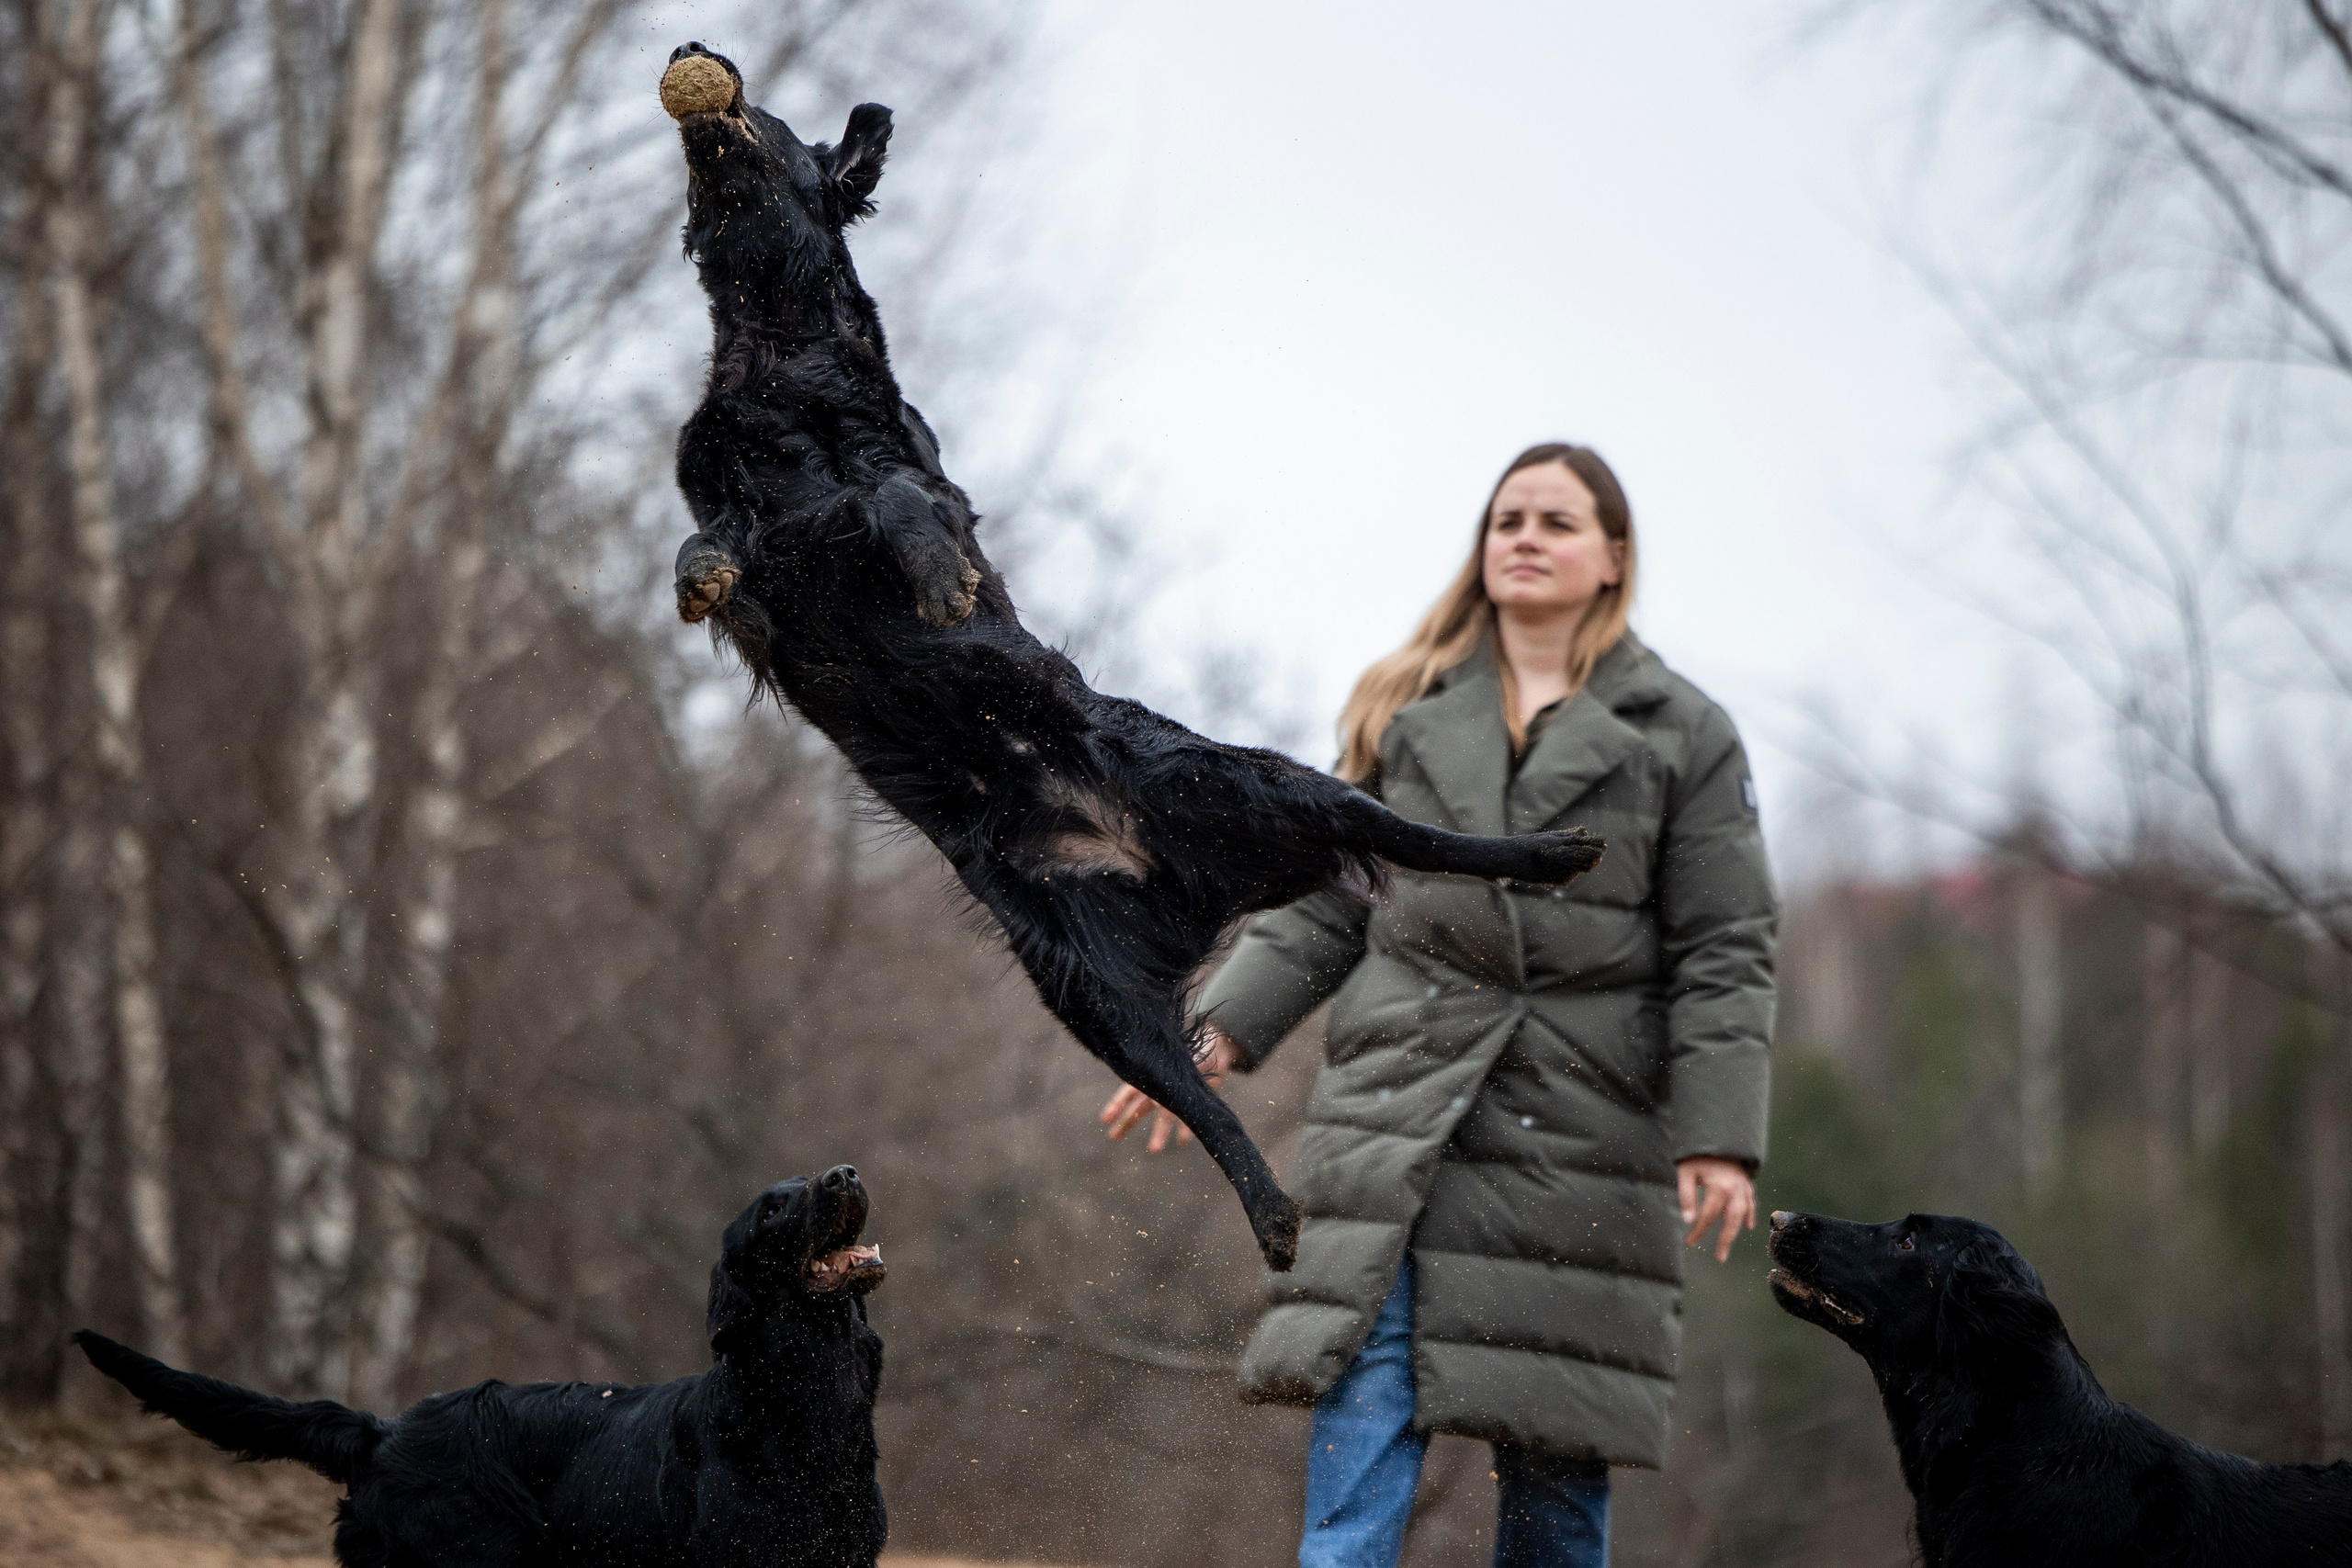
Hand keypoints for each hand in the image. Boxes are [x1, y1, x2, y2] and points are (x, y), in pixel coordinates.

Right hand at [1099, 1027, 1239, 1152]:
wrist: (1218, 1046)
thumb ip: (1166, 1068)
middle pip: (1139, 1108)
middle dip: (1127, 1123)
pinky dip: (1185, 1130)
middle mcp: (1160, 1088)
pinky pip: (1188, 1119)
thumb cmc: (1193, 1046)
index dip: (1116, 1105)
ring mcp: (1175, 1096)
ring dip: (1159, 1133)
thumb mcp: (1178, 1055)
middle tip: (1113, 1138)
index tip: (1104, 1119)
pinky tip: (1182, 1141)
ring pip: (1163, 1118)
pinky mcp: (1192, 1102)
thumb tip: (1153, 1078)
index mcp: (1151, 1074)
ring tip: (1154, 1150)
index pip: (1129, 1091)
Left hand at [1678, 1156, 1755, 1263]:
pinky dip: (1749, 1214)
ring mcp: (1743, 1186)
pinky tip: (1748, 1225)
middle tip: (1719, 1258)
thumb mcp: (1686, 1173)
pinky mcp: (1746, 1182)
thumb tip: (1688, 1221)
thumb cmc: (1697, 1154)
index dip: (1699, 1231)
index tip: (1690, 1242)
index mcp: (1719, 1187)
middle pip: (1731, 1220)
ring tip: (1727, 1246)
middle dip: (1725, 1240)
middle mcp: (1735, 1190)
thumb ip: (1686, 1196)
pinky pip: (1750, 1201)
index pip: (1708, 1216)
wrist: (1716, 1134)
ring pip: (1742, 1213)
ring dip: (1735, 1231)